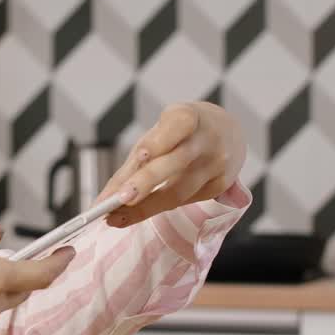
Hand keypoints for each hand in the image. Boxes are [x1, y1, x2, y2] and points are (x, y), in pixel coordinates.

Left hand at [97, 101, 245, 226]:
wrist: (228, 133)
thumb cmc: (182, 132)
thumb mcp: (162, 131)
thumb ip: (137, 159)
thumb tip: (106, 196)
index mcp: (190, 116)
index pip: (176, 126)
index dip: (159, 141)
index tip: (139, 156)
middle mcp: (207, 140)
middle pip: (175, 162)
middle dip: (144, 182)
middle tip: (117, 199)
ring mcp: (217, 164)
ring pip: (177, 191)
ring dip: (143, 207)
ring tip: (114, 217)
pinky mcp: (220, 185)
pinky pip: (183, 201)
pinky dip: (156, 208)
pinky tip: (135, 214)